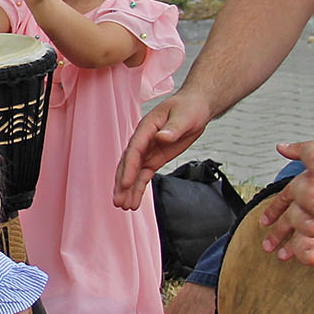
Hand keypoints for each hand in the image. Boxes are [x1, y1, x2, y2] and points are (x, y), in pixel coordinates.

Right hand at [114, 88, 213, 209]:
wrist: (195, 107)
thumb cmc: (189, 108)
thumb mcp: (184, 116)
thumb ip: (173, 128)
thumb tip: (162, 137)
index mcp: (147, 127)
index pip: (134, 150)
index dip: (129, 167)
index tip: (125, 184)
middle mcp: (143, 140)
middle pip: (128, 163)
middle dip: (122, 182)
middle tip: (118, 201)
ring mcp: (148, 150)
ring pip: (133, 172)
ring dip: (128, 189)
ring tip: (124, 206)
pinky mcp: (154, 158)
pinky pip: (143, 175)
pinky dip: (138, 188)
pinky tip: (134, 201)